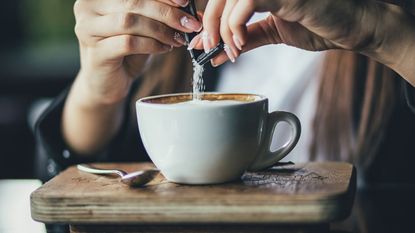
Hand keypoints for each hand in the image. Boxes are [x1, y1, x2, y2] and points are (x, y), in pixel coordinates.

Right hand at [73, 0, 201, 103]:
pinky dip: (152, 45)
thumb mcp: (143, 26)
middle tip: (189, 24)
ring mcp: (88, 29)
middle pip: (133, 2)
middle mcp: (87, 7)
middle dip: (166, 13)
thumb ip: (157, 13)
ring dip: (160, 30)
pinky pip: (128, 43)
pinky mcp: (95, 52)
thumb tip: (186, 6)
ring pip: (130, 21)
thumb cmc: (125, 52)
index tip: (185, 1)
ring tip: (177, 39)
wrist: (106, 83)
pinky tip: (165, 49)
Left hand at [195, 0, 381, 65]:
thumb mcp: (271, 33)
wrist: (351, 28)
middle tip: (209, 48)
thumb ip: (244, 39)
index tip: (204, 41)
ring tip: (232, 51)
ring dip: (222, 28)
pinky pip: (247, 1)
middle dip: (208, 23)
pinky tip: (241, 44)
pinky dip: (236, 26)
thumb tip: (215, 53)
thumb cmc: (317, 26)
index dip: (207, 16)